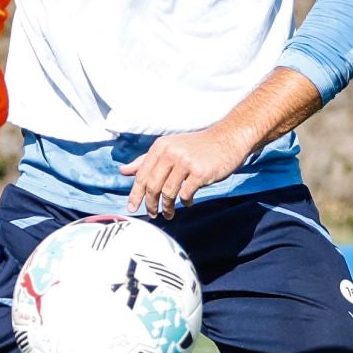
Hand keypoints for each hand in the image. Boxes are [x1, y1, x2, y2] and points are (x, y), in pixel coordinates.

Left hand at [122, 123, 250, 218]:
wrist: (228, 138)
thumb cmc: (197, 146)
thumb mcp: (170, 148)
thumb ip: (146, 160)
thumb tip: (124, 171)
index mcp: (160, 147)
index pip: (142, 174)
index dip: (135, 193)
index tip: (131, 208)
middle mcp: (170, 153)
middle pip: (153, 185)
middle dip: (150, 204)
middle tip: (152, 214)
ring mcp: (185, 162)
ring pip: (168, 192)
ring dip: (168, 207)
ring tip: (169, 213)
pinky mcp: (200, 172)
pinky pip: (185, 194)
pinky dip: (185, 201)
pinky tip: (187, 202)